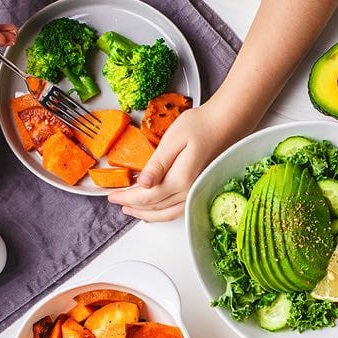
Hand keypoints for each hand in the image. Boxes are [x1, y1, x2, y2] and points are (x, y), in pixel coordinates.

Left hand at [107, 101, 247, 221]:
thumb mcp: (173, 139)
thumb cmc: (200, 126)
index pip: (146, 196)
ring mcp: (195, 193)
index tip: (112, 195)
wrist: (226, 124)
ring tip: (131, 209)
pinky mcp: (199, 190)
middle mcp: (189, 191)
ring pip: (166, 213)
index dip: (127, 197)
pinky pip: (178, 210)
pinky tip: (154, 211)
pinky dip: (162, 213)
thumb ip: (158, 164)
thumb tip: (142, 184)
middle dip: (133, 207)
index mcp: (180, 179)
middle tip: (116, 201)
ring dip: (146, 214)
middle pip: (155, 208)